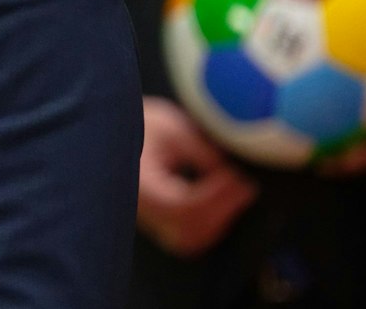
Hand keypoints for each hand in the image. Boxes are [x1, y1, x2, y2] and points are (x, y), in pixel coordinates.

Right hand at [137, 96, 257, 257]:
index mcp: (138, 183)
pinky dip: (211, 225)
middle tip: (245, 186)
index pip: (176, 204)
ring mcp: (150, 220)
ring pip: (189, 240)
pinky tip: (226, 202)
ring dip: (218, 220)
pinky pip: (189, 237)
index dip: (210, 196)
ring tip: (238, 193)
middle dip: (221, 210)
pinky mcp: (160, 224)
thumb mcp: (172, 128)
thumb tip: (232, 176)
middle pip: (185, 229)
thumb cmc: (145, 125)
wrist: (120, 132)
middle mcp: (140, 209)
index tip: (234, 176)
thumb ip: (201, 152)